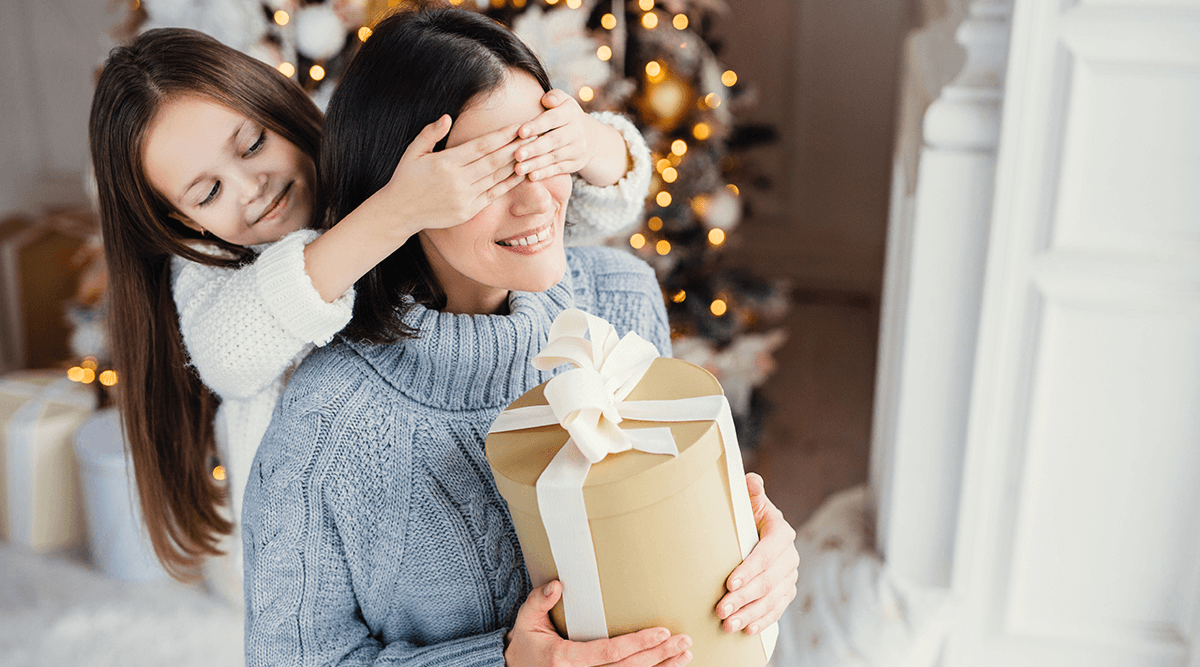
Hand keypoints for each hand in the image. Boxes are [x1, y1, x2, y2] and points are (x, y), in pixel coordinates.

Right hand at [374, 115, 524, 235]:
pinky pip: (494, 195)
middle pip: (494, 160)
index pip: (481, 146)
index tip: (518, 126)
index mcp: (446, 162)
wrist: (399, 212)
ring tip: (532, 151)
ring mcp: (465, 197)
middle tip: (534, 134)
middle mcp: (458, 180)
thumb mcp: (413, 152)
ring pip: (497, 177)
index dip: (502, 135)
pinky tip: (521, 173)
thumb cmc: (406, 178)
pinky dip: (509, 184)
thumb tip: (448, 117)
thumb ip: (430, 134)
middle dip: (516, 146)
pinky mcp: (468, 211)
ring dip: (517, 163)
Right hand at [505, 580, 692, 666]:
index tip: (662, 632)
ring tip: (684, 656)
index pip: (610, 653)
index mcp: (565, 660)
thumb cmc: (525, 644)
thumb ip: (539, 601)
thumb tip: (558, 585)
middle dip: (659, 656)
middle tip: (684, 642)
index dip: (638, 643)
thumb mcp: (525, 620)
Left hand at [514, 90, 626, 186]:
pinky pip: (558, 169)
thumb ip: (554, 97)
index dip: (537, 125)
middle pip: (554, 141)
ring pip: (554, 157)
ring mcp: (577, 149)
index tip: (520, 132)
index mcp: (571, 113)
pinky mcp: (575, 164)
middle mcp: (577, 132)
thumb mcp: (564, 102)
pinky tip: (531, 176)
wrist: (589, 137)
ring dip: (536, 164)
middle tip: (517, 154)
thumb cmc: (565, 116)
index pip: (553, 119)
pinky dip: (545, 173)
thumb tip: (547, 100)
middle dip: (534, 148)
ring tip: (519, 168)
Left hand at [716, 473, 798, 634]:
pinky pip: (777, 609)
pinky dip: (763, 621)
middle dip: (743, 597)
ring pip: (772, 599)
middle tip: (721, 610)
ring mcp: (789, 576)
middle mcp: (790, 556)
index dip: (749, 570)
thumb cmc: (748, 514)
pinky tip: (747, 630)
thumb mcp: (749, 501)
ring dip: (750, 614)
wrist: (759, 529)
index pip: (766, 554)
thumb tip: (751, 480)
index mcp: (781, 532)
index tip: (729, 584)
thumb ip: (751, 492)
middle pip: (768, 581)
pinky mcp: (786, 591)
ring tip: (729, 624)